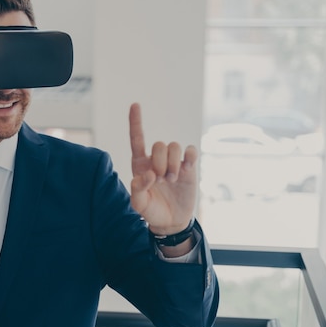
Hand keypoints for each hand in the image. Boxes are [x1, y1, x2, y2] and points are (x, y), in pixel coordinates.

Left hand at [129, 103, 198, 235]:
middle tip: (160, 180)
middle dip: (160, 162)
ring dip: (173, 164)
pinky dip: (189, 156)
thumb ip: (138, 189)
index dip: (135, 122)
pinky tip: (186, 168)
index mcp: (140, 164)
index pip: (137, 139)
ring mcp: (173, 162)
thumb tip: (148, 174)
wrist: (171, 221)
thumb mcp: (139, 204)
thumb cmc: (151, 210)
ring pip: (174, 146)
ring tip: (171, 180)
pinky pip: (191, 151)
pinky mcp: (188, 167)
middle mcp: (156, 159)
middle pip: (159, 145)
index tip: (135, 104)